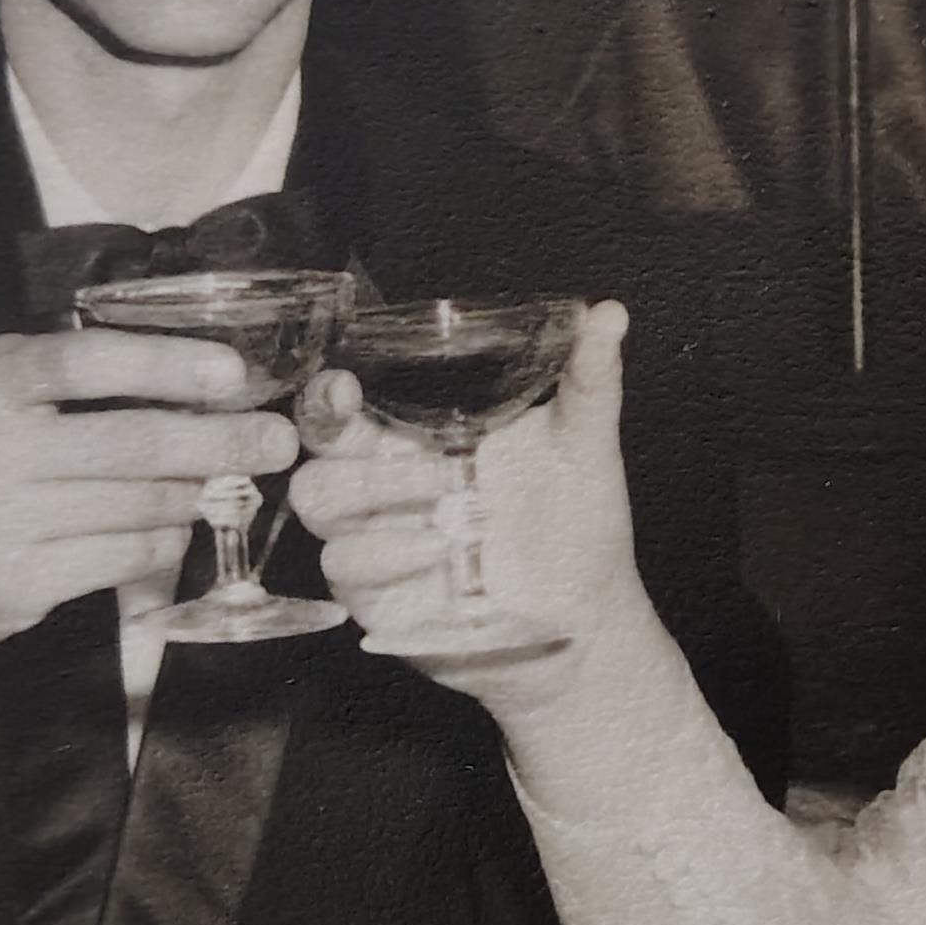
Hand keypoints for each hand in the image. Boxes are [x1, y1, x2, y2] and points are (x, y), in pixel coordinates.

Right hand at [0, 326, 299, 673]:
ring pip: (140, 505)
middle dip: (219, 442)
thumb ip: (71, 389)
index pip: (88, 361)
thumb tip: (202, 387)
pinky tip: (169, 535)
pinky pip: (125, 558)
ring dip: (193, 498)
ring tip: (219, 489)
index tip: (234, 375)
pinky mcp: (16, 581)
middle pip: (132, 441)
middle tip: (275, 442)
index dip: (170, 364)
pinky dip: (163, 546)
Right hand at [293, 297, 652, 685]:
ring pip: (318, 504)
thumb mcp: (585, 446)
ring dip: (369, 494)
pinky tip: (438, 550)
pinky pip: (345, 569)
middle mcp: (385, 486)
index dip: (329, 393)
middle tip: (383, 436)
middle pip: (315, 452)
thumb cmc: (578, 521)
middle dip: (333, 437)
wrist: (588, 611)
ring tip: (440, 501)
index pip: (345, 407)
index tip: (345, 386)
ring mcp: (375, 540)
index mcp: (418, 439)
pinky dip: (387, 554)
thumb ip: (588, 381)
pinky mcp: (377, 596)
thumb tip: (610, 313)